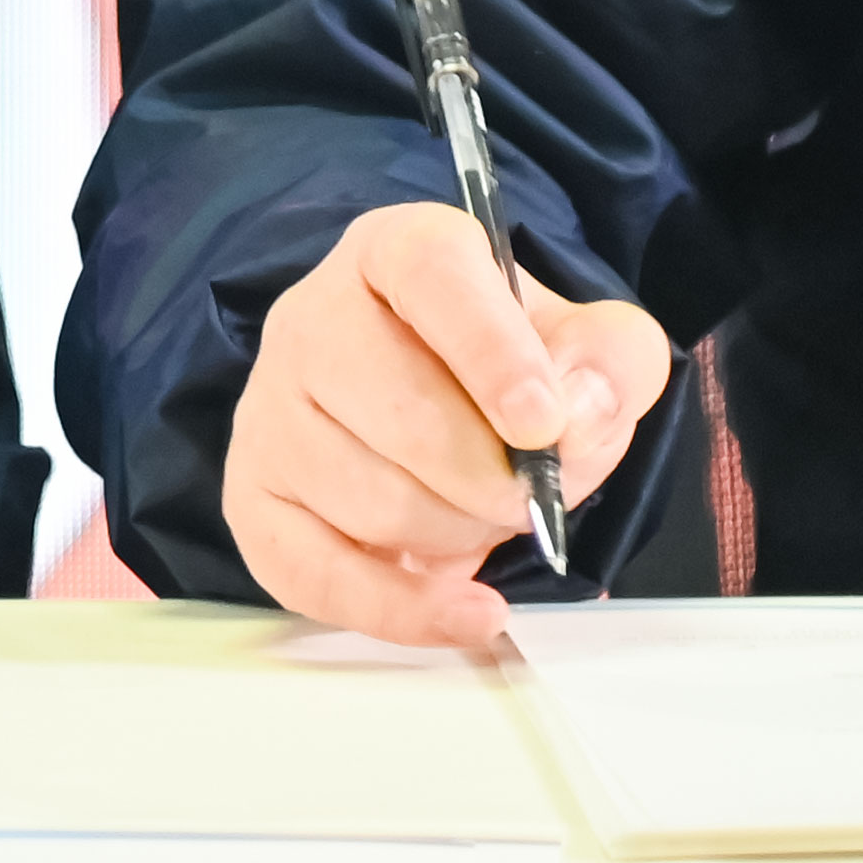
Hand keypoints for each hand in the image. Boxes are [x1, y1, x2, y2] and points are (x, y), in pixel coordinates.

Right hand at [219, 200, 667, 652]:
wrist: (432, 420)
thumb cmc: (505, 376)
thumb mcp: (584, 345)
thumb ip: (611, 361)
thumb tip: (577, 413)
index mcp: (397, 252)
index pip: (430, 275)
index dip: (491, 350)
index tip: (543, 423)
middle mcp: (313, 316)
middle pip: (400, 409)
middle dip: (492, 477)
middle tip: (536, 495)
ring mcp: (269, 409)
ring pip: (370, 499)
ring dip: (460, 533)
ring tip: (488, 517)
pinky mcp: (251, 499)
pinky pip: (319, 577)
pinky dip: (405, 610)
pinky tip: (471, 609)